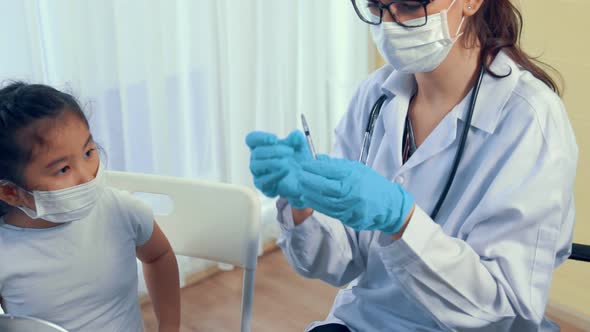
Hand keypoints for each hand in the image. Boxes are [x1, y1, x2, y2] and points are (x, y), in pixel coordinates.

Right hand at [245, 130, 310, 207]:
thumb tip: (295, 135)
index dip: (260, 138)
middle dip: (274, 150)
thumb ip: (298, 139)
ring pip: (256, 165)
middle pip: (256, 152)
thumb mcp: (300, 148)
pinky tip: (286, 172)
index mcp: (261, 147)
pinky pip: (262, 181)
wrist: (302, 180)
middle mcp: (256, 159)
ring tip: (288, 163)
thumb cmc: (296, 161)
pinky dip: (274, 175)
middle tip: (290, 151)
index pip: (251, 139)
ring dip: (273, 162)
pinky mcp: (262, 185)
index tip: (275, 139)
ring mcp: (258, 173)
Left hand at [299, 155, 414, 233]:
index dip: (313, 168)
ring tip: (299, 188)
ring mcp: (349, 207)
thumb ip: (336, 165)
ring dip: (309, 194)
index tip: (303, 164)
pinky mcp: (348, 218)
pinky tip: (309, 199)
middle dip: (308, 181)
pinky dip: (317, 204)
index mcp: (354, 177)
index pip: (329, 170)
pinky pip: (328, 211)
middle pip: (324, 186)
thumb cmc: (374, 186)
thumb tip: (317, 158)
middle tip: (296, 176)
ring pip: (324, 201)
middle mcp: (351, 192)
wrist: (390, 207)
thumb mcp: (358, 169)